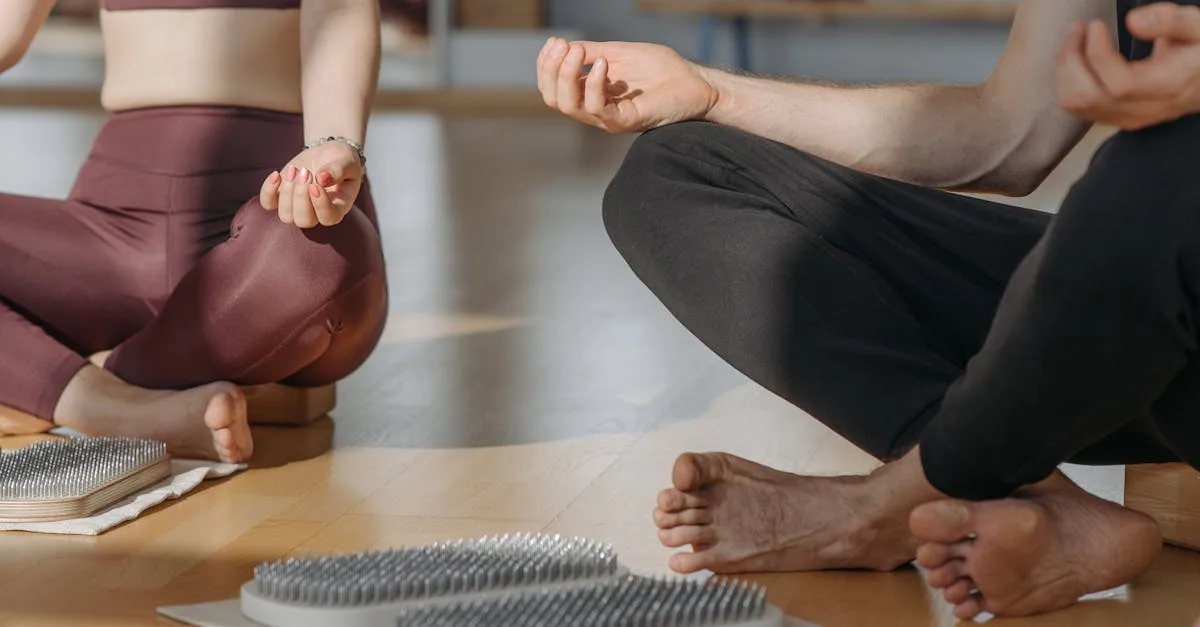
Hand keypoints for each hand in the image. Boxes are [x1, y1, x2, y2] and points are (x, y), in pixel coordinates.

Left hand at [260, 140, 363, 227]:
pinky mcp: (281, 197)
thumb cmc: (342, 159)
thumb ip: (338, 170)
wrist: (326, 154)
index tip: (316, 185)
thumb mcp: (346, 161)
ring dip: (287, 193)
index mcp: (337, 208)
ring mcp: (297, 208)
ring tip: (295, 170)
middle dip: (300, 197)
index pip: (328, 218)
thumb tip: (322, 179)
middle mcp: (317, 213)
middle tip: (305, 172)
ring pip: (286, 216)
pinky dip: (268, 191)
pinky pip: (268, 203)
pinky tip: (277, 174)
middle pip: (304, 221)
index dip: (320, 205)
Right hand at [537, 37, 718, 132]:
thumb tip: (564, 46)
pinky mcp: (625, 121)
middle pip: (554, 99)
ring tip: (579, 52)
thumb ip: (592, 52)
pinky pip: (596, 109)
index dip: (547, 65)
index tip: (555, 42)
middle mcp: (596, 109)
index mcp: (592, 94)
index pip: (553, 88)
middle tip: (564, 47)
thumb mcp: (619, 53)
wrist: (696, 83)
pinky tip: (602, 64)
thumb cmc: (663, 70)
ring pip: (568, 106)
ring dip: (567, 74)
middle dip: (551, 69)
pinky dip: (593, 84)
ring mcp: (609, 117)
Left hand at [1057, 3, 1199, 129]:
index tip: (1096, 25)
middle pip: (1086, 97)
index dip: (1098, 52)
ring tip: (1076, 39)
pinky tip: (1079, 57)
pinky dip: (1070, 80)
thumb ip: (1173, 21)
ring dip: (1066, 69)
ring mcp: (1128, 117)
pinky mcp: (1118, 117)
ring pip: (1076, 105)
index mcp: (1168, 87)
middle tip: (1079, 28)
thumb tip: (1134, 22)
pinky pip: (1080, 106)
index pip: (1119, 83)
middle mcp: (1144, 109)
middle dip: (1071, 59)